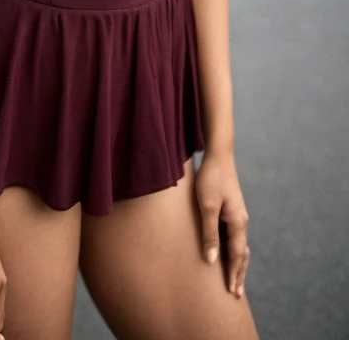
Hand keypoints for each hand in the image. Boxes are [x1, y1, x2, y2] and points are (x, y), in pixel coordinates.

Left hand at [194, 149, 250, 298]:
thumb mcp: (206, 206)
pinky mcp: (231, 209)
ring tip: (234, 278)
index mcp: (238, 222)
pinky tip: (226, 253)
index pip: (237, 255)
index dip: (233, 274)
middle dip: (239, 273)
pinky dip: (232, 250)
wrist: (219, 155)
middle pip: (242, 253)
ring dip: (237, 262)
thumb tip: (211, 260)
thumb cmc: (210, 179)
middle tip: (237, 293)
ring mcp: (237, 215)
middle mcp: (241, 220)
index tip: (232, 292)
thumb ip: (209, 233)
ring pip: (239, 245)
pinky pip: (234, 236)